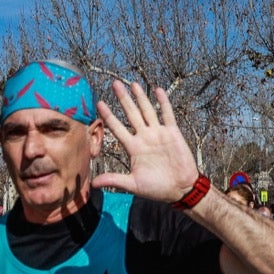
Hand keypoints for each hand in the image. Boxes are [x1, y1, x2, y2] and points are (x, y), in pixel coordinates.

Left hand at [92, 81, 199, 203]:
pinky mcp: (173, 133)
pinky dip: (163, 102)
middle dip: (123, 99)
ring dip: (140, 97)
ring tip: (133, 83)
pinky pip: (167, 115)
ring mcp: (158, 134)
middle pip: (131, 114)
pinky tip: (157, 90)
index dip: (109, 116)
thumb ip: (114, 180)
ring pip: (147, 111)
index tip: (99, 103)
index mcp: (133, 148)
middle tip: (115, 84)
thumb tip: (93, 184)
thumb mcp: (133, 185)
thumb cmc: (157, 189)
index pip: (117, 128)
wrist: (181, 189)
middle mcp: (144, 137)